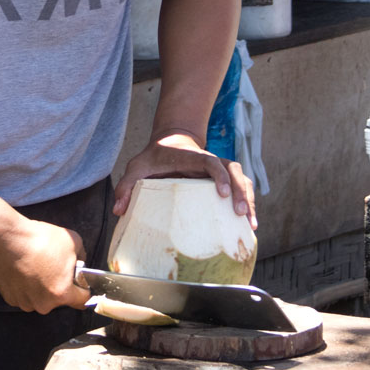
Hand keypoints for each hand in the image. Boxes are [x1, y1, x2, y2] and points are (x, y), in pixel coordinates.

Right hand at [0, 217, 91, 313]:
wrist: (4, 238)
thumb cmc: (39, 239)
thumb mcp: (73, 241)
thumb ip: (81, 256)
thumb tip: (79, 263)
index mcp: (61, 293)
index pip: (82, 300)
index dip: (83, 289)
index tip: (81, 282)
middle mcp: (42, 304)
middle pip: (58, 298)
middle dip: (58, 285)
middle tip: (53, 266)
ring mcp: (23, 302)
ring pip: (39, 297)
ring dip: (40, 286)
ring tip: (35, 265)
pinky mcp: (9, 297)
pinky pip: (23, 294)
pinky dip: (24, 285)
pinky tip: (22, 268)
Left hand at [113, 130, 256, 228]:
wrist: (171, 143)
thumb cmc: (154, 157)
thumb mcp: (136, 167)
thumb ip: (126, 186)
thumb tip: (119, 211)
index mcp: (193, 157)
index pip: (211, 161)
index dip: (219, 175)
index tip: (222, 194)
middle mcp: (211, 161)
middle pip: (234, 170)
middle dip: (241, 191)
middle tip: (240, 214)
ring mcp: (220, 170)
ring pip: (243, 179)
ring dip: (249, 199)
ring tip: (250, 224)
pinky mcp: (223, 180)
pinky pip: (242, 188)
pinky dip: (248, 203)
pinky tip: (249, 225)